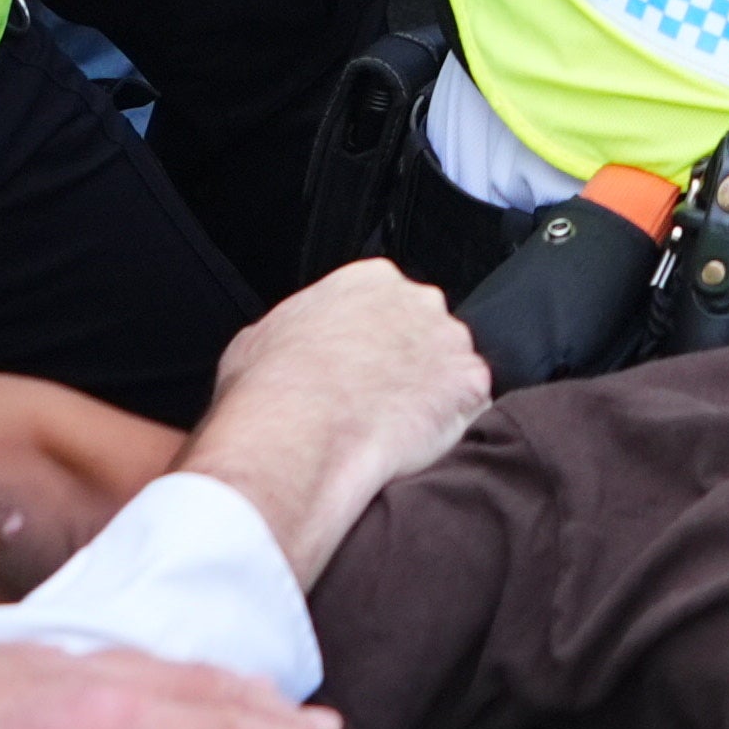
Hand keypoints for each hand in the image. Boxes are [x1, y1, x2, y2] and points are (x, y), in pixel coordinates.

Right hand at [171, 258, 488, 584]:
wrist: (295, 439)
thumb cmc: (270, 394)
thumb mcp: (258, 342)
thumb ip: (294, 330)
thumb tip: (291, 346)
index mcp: (368, 280)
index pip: (386, 301)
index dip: (375, 340)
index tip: (363, 367)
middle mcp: (418, 300)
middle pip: (426, 331)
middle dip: (410, 364)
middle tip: (380, 403)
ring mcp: (450, 341)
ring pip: (451, 369)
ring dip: (432, 397)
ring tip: (393, 433)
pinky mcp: (470, 386)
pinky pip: (470, 408)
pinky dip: (451, 429)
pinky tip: (416, 448)